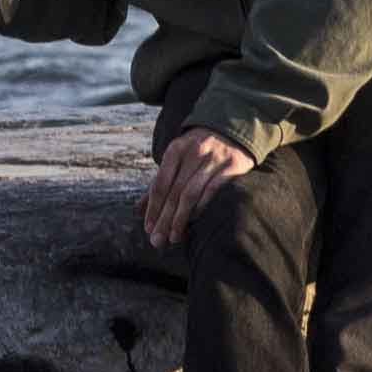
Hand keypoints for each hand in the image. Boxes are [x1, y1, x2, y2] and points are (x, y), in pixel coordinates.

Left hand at [139, 126, 254, 248]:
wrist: (233, 130)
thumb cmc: (198, 150)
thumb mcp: (177, 159)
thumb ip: (159, 183)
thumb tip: (138, 210)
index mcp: (176, 149)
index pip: (160, 184)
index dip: (153, 208)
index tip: (148, 228)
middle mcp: (193, 153)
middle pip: (173, 193)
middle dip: (164, 219)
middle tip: (157, 241)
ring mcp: (213, 159)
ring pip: (191, 194)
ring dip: (180, 219)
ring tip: (173, 238)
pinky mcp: (232, 166)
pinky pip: (212, 192)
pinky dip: (200, 208)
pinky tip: (193, 222)